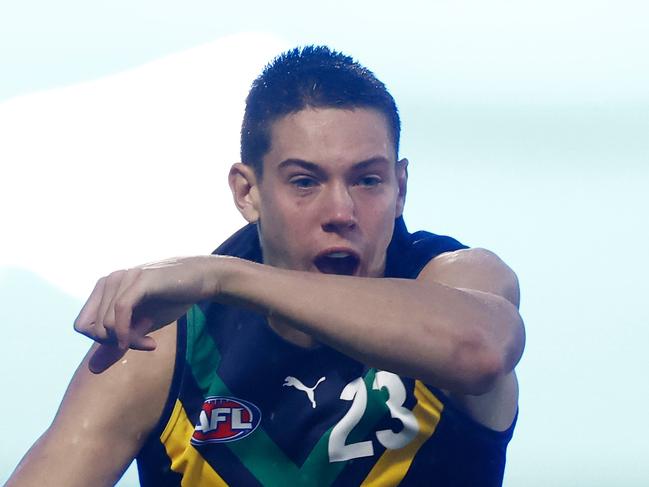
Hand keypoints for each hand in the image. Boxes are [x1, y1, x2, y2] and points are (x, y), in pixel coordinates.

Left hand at [74, 256, 218, 372]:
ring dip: (130, 340)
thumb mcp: (141, 326)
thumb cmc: (171, 299)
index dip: (102, 342)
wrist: (202, 279)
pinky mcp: (139, 280)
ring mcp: (123, 278)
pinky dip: (128, 333)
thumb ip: (117, 343)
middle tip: (145, 342)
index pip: (82, 325)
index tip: (130, 345)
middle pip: (91, 328)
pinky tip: (150, 342)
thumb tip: (92, 370)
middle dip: (115, 344)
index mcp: (105, 288)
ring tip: (152, 338)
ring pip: (106, 324)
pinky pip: (121, 311)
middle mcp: (109, 280)